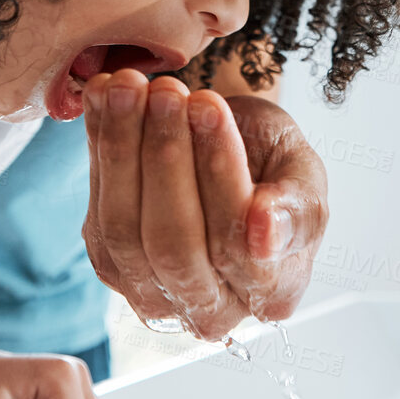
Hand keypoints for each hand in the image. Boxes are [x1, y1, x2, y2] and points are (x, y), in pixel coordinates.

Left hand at [81, 70, 328, 338]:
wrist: (235, 160)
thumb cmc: (276, 169)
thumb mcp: (303, 174)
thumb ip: (295, 207)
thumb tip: (264, 230)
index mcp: (273, 294)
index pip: (238, 243)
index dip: (219, 173)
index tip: (208, 106)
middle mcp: (213, 312)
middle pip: (175, 243)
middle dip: (166, 157)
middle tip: (167, 91)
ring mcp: (156, 296)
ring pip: (126, 231)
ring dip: (123, 149)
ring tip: (132, 86)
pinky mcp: (112, 267)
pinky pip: (96, 214)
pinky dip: (97, 149)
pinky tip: (106, 98)